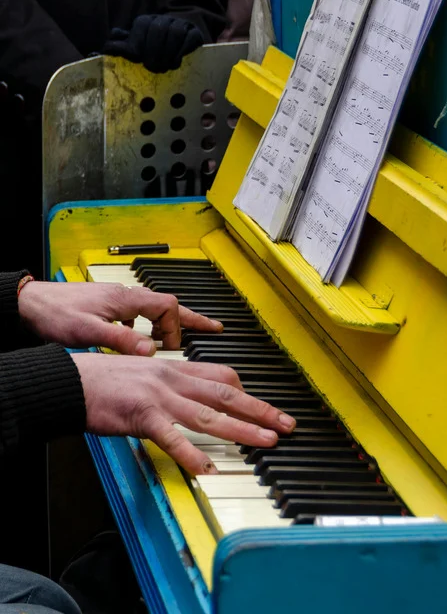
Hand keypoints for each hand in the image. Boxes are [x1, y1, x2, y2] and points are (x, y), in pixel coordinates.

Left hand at [18, 281, 221, 354]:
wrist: (31, 304)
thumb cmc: (56, 315)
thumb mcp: (90, 332)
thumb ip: (122, 341)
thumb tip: (152, 352)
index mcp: (126, 300)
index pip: (168, 307)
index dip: (176, 329)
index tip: (171, 348)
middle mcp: (126, 295)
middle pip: (169, 304)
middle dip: (192, 318)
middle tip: (213, 328)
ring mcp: (118, 299)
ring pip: (155, 308)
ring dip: (170, 323)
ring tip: (177, 340)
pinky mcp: (108, 305)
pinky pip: (139, 312)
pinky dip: (149, 324)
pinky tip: (141, 337)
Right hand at [72, 353, 295, 474]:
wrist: (71, 380)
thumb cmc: (104, 378)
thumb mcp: (146, 371)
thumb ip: (171, 382)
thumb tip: (192, 394)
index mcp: (175, 368)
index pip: (222, 376)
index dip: (248, 393)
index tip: (264, 407)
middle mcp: (173, 379)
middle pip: (227, 393)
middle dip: (260, 410)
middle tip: (286, 424)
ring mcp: (160, 396)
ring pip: (209, 414)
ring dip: (242, 430)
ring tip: (266, 442)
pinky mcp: (142, 416)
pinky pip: (172, 436)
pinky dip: (190, 453)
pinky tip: (206, 469)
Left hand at [104, 15, 203, 73]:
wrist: (181, 41)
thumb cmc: (154, 49)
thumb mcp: (136, 47)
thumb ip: (121, 47)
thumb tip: (101, 50)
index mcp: (146, 21)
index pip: (141, 25)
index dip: (138, 42)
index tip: (137, 59)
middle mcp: (163, 19)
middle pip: (158, 29)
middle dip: (154, 51)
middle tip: (152, 68)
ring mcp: (180, 24)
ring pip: (174, 33)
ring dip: (168, 53)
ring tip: (165, 68)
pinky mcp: (194, 32)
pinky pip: (189, 37)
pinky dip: (181, 51)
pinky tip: (176, 62)